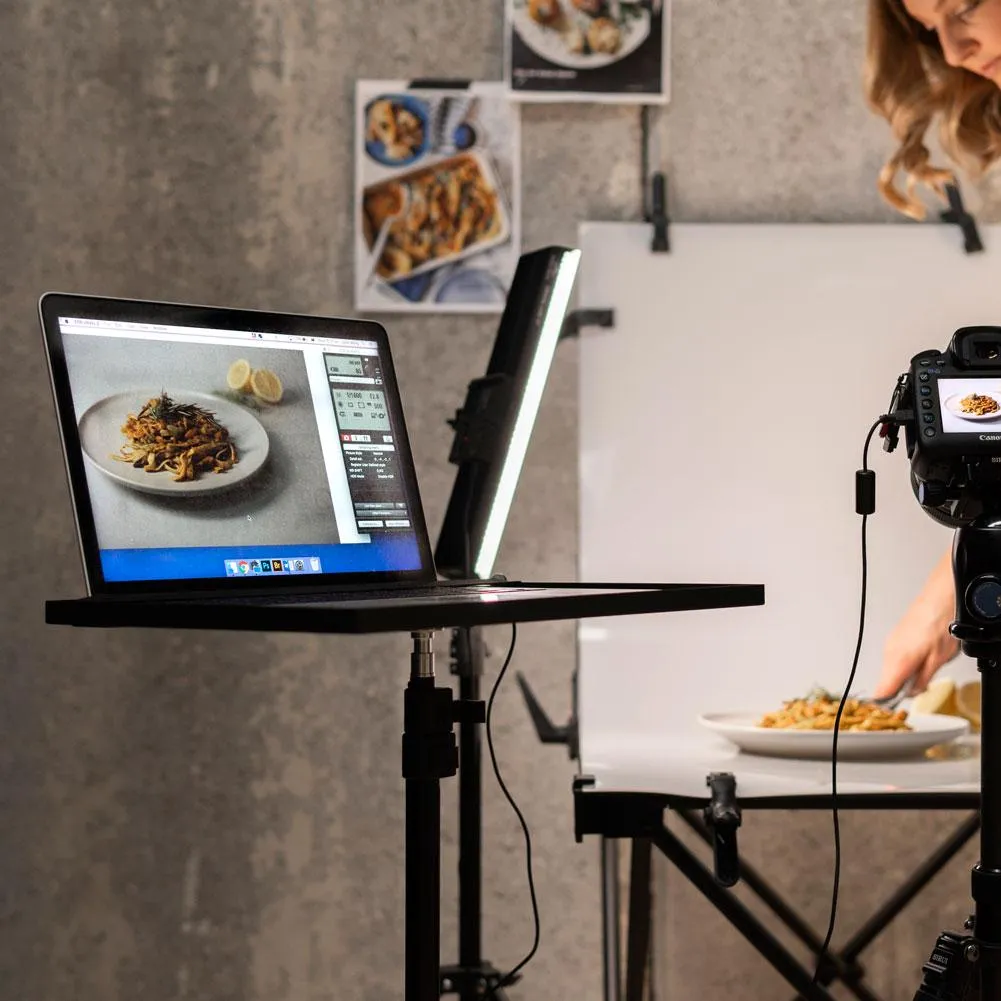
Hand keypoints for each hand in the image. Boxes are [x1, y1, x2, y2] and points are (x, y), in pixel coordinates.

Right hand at [874, 546, 958, 696]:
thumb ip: (922, 680)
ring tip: (925, 671)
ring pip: (891, 669)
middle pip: (887, 681)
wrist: (938, 599)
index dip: (884, 706)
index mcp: (898, 661)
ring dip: (903, 675)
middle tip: (918, 691)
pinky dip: (904, 663)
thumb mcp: (938, 660)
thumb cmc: (941, 625)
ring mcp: (890, 643)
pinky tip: (921, 658)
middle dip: (900, 689)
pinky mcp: (895, 637)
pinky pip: (894, 657)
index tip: (888, 714)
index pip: (882, 691)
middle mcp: (889, 652)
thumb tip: (912, 692)